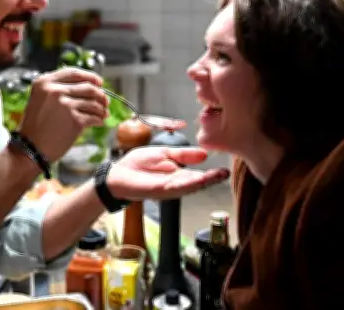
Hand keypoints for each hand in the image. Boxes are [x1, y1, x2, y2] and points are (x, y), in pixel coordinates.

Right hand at [18, 67, 108, 161]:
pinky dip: (99, 119)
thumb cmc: (35, 127)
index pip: (74, 73)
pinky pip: (93, 117)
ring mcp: (66, 104)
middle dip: (100, 94)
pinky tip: (99, 122)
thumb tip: (86, 87)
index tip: (99, 82)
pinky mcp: (75, 120)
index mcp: (44, 82)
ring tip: (104, 113)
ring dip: (102, 108)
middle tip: (105, 101)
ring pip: (93, 102)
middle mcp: (55, 90)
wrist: (30, 149)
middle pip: (87, 87)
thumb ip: (57, 90)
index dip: (90, 77)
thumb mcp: (39, 100)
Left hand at [106, 147, 229, 200]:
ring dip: (202, 182)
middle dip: (211, 179)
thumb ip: (183, 155)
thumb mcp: (164, 153)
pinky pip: (175, 187)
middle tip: (225, 174)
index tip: (225, 170)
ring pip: (189, 186)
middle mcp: (175, 184)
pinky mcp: (158, 190)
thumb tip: (203, 154)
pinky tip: (196, 179)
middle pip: (197, 182)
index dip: (211, 173)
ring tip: (216, 176)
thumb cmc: (137, 165)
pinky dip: (186, 184)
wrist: (118, 174)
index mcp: (177, 174)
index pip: (198, 175)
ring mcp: (168, 189)